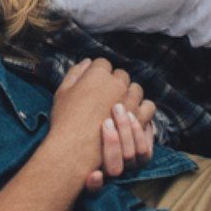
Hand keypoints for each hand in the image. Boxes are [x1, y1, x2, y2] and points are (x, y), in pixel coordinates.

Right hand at [48, 59, 154, 191]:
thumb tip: (88, 61)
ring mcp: (130, 100)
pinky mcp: (139, 118)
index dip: (98, 75)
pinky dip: (142, 110)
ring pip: (136, 90)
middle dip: (115, 84)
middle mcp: (117, 84)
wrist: (74, 149)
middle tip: (106, 99)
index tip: (94, 86)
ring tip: (120, 108)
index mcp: (98, 74)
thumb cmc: (65, 120)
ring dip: (130, 96)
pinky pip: (148, 107)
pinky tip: (132, 116)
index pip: (104, 64)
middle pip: (122, 76)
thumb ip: (76, 73)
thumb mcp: (62, 92)